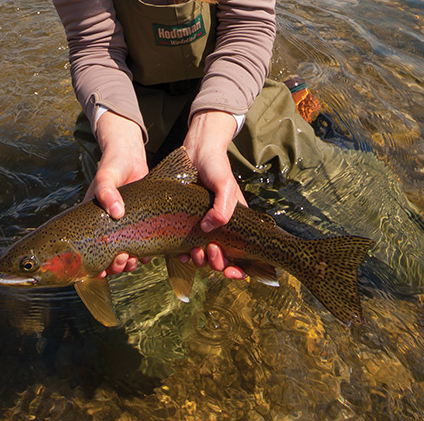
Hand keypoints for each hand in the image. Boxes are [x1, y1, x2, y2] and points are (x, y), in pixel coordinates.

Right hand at [84, 110, 148, 276]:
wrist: (130, 156)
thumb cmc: (112, 167)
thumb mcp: (106, 177)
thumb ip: (107, 192)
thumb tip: (116, 212)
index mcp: (95, 223)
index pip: (90, 253)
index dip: (96, 266)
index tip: (104, 268)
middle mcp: (109, 228)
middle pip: (110, 259)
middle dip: (116, 266)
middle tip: (124, 259)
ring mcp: (126, 227)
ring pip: (127, 255)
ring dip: (131, 263)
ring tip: (136, 260)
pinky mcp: (143, 223)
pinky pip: (144, 245)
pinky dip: (146, 253)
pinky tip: (150, 254)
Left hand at [182, 110, 247, 279]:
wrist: (195, 151)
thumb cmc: (216, 166)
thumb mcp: (225, 185)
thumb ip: (224, 207)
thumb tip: (208, 229)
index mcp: (235, 222)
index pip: (243, 255)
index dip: (239, 269)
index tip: (231, 271)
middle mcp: (219, 227)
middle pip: (222, 259)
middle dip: (217, 263)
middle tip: (211, 251)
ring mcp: (201, 226)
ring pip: (203, 255)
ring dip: (201, 260)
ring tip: (195, 252)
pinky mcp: (183, 223)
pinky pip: (184, 246)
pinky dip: (183, 254)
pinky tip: (180, 253)